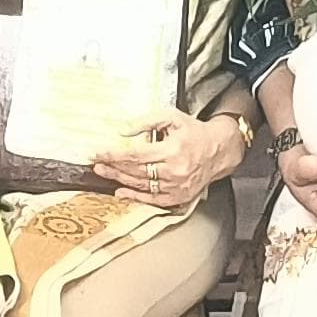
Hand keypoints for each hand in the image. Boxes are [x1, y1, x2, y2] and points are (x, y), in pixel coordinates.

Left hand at [93, 109, 244, 209]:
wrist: (219, 150)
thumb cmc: (194, 132)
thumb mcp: (171, 117)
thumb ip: (146, 122)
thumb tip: (122, 130)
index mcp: (172, 150)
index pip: (135, 154)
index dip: (114, 154)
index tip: (98, 153)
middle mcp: (174, 171)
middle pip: (135, 171)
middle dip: (112, 167)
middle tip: (96, 163)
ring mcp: (176, 186)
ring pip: (141, 185)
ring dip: (119, 179)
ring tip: (104, 172)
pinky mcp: (178, 197)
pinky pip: (152, 199)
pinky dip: (135, 197)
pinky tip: (121, 191)